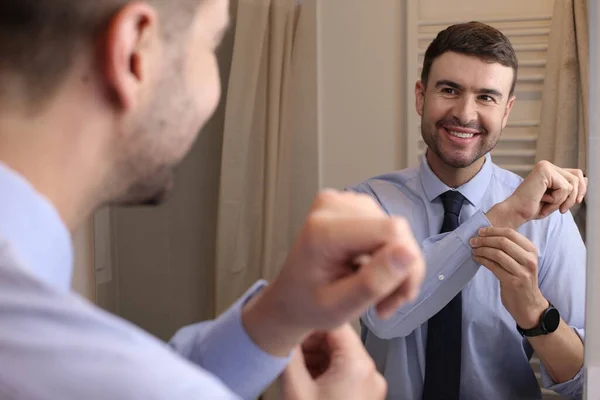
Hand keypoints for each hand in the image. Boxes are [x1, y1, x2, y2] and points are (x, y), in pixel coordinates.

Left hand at [242, 190, 424, 355]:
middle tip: (387, 304)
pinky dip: (390, 256)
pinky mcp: (351, 204)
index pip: (391, 230)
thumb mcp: (340, 308)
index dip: (406, 264)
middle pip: (397, 230)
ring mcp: (341, 201)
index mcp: (323, 231)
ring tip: (379, 294)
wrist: (290, 298)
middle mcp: (332, 206)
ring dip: (397, 267)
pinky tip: (376, 275)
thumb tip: (409, 252)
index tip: (399, 297)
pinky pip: (388, 227)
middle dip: (402, 271)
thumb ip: (374, 282)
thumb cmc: (308, 305)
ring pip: (397, 230)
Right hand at [280, 324, 386, 399]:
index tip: (293, 327)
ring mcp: (371, 387)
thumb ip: (288, 356)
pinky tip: (307, 382)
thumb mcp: (295, 389)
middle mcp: (371, 373)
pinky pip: (345, 373)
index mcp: (358, 366)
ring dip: (316, 358)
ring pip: (340, 357)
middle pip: (338, 340)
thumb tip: (283, 336)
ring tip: (296, 371)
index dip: (309, 323)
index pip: (335, 324)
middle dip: (311, 343)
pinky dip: (325, 372)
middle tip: (290, 351)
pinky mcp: (366, 398)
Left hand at [470, 227, 547, 327]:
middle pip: (503, 242)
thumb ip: (511, 248)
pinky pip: (493, 266)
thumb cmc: (521, 279)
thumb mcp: (522, 261)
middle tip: (473, 241)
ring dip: (482, 250)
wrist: (529, 305)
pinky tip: (476, 258)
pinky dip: (482, 260)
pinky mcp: (513, 282)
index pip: (510, 233)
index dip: (493, 230)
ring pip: (497, 254)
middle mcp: (529, 259)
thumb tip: (487, 235)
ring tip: (473, 250)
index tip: (480, 231)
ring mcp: (522, 271)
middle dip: (485, 240)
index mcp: (531, 250)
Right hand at [486, 161, 586, 228]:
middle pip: (577, 176)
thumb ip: (570, 188)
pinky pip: (564, 187)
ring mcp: (545, 166)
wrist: (516, 212)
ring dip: (563, 200)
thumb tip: (586, 179)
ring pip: (572, 183)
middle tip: (562, 209)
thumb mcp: (557, 199)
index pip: (576, 174)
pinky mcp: (544, 171)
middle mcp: (547, 165)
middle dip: (574, 196)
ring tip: (549, 206)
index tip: (568, 205)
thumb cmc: (532, 207)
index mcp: (549, 170)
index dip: (579, 190)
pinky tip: (543, 200)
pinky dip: (557, 200)